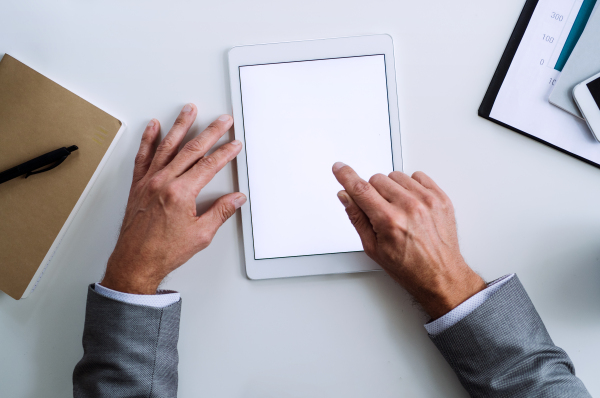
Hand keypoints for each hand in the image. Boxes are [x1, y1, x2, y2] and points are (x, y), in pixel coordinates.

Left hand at [101, 104, 245, 293]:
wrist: (135, 262)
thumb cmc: (163, 251)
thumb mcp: (200, 235)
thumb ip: (220, 212)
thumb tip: (236, 199)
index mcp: (180, 193)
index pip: (209, 166)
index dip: (225, 153)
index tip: (234, 145)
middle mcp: (163, 182)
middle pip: (192, 150)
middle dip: (210, 132)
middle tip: (222, 120)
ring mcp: (148, 181)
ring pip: (167, 146)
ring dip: (180, 126)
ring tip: (189, 110)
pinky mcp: (138, 185)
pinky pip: (143, 156)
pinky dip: (149, 139)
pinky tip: (154, 127)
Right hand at [332, 163, 484, 318]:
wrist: (441, 276)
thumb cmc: (409, 267)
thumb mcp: (373, 248)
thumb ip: (357, 217)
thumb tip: (345, 196)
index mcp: (389, 221)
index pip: (361, 189)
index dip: (346, 176)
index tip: (339, 168)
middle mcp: (409, 208)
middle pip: (377, 179)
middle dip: (372, 193)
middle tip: (379, 211)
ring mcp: (427, 201)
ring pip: (396, 176)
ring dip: (392, 188)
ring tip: (397, 209)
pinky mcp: (441, 198)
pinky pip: (418, 176)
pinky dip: (411, 186)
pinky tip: (411, 203)